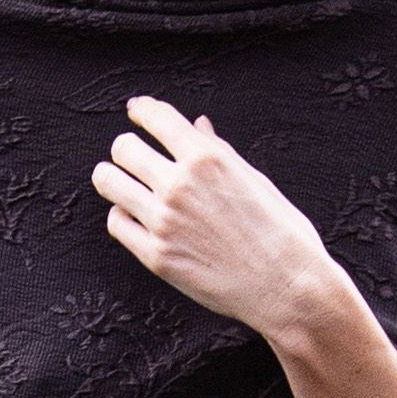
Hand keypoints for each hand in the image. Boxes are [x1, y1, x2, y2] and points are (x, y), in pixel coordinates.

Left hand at [92, 96, 339, 338]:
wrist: (288, 287)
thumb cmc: (281, 233)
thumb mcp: (254, 179)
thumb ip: (218, 149)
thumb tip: (198, 126)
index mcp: (207, 158)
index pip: (156, 117)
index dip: (142, 109)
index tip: (137, 110)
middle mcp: (179, 184)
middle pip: (123, 148)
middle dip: (127, 147)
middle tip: (133, 154)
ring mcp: (163, 221)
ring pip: (108, 181)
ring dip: (113, 177)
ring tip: (123, 182)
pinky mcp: (155, 255)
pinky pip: (116, 223)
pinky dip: (122, 215)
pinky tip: (136, 216)